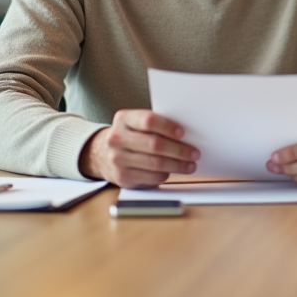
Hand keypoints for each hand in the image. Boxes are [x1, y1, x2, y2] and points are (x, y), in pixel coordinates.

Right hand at [78, 109, 198, 188]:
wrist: (102, 154)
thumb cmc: (129, 136)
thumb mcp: (135, 123)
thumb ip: (155, 124)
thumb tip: (187, 133)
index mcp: (123, 119)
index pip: (148, 120)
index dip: (168, 127)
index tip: (183, 133)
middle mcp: (117, 138)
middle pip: (154, 144)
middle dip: (179, 150)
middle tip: (194, 153)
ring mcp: (117, 159)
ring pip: (155, 163)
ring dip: (177, 165)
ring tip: (190, 165)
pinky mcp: (122, 177)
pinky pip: (151, 177)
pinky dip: (166, 175)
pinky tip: (173, 171)